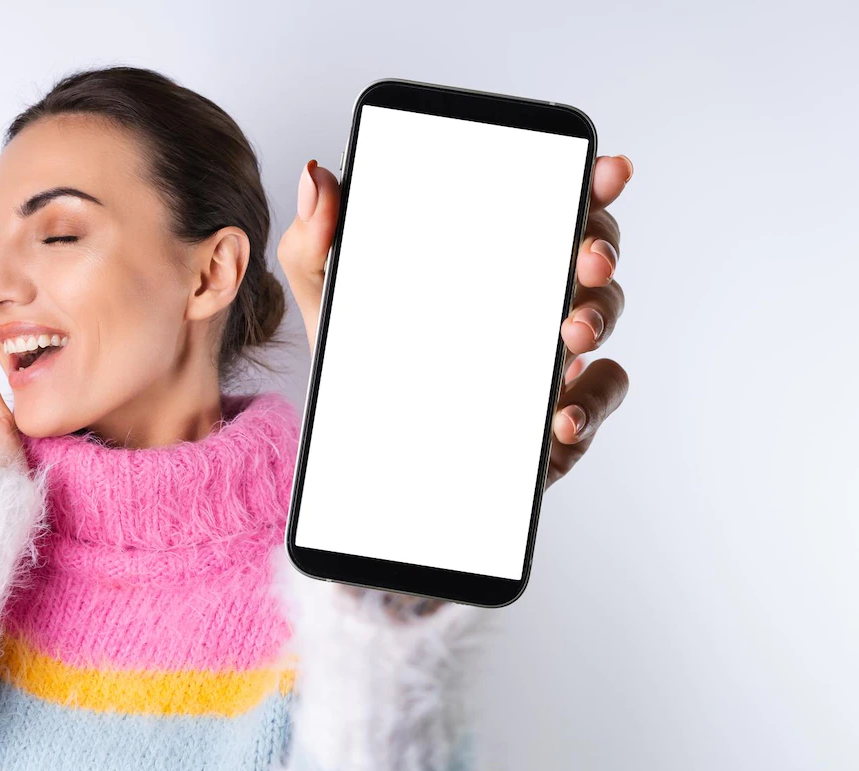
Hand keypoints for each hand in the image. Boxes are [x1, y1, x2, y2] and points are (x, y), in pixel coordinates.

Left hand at [278, 154, 632, 491]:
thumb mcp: (331, 303)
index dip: (589, 182)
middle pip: (591, 255)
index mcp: (491, 259)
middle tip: (587, 257)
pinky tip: (560, 415)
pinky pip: (594, 402)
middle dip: (602, 247)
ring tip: (570, 331)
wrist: (361, 452)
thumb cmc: (364, 366)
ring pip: (602, 319)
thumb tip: (318, 178)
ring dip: (598, 318)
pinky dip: (589, 405)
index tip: (606, 167)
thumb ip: (315, 243)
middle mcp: (531, 299)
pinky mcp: (554, 417)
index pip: (548, 205)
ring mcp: (550, 357)